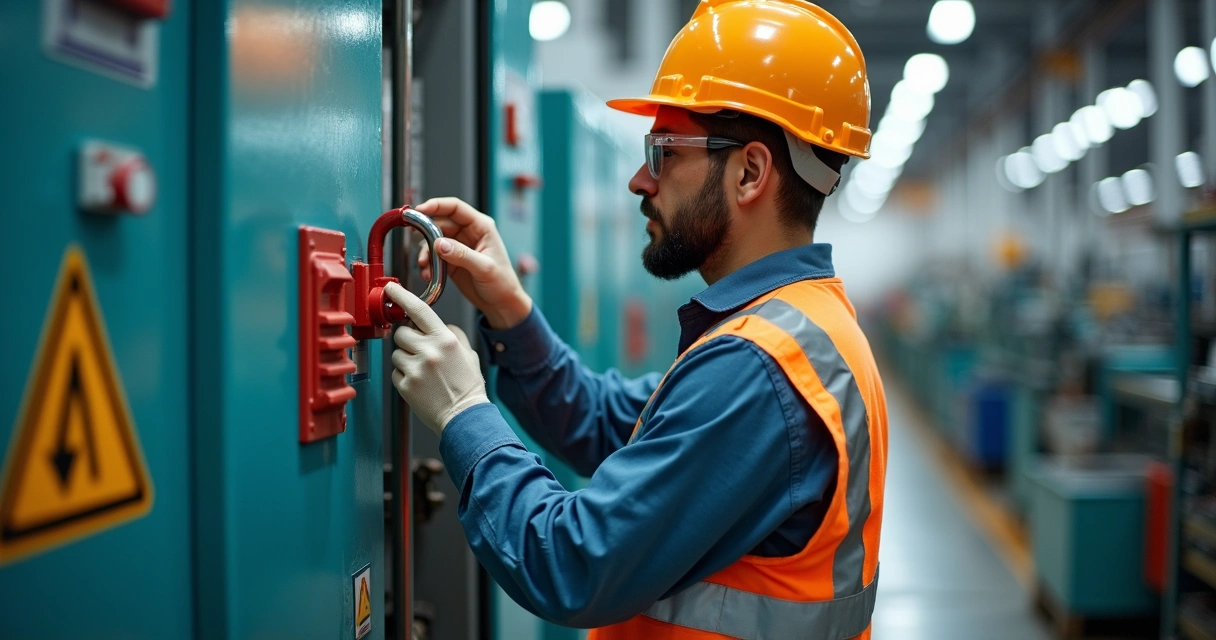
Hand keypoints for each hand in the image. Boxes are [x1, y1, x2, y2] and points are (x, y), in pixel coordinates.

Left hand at [384, 282, 489, 435]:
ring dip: (406, 359)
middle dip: (407, 340)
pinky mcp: (405, 385)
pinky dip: (404, 376)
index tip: (390, 289)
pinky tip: (420, 383)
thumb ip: (451, 334)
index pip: (419, 310)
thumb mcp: (467, 352)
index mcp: (444, 340)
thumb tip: (437, 325)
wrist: (464, 416)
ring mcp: (415, 369)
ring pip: (396, 353)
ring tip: (423, 371)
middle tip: (420, 351)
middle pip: (401, 333)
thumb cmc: (467, 385)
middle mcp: (428, 351)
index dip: (401, 296)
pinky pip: (395, 372)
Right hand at [414, 197, 532, 328]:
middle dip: (425, 232)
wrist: (501, 304)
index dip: (436, 206)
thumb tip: (439, 244)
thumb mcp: (484, 268)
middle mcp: (468, 233)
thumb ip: (461, 255)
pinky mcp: (451, 260)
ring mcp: (458, 246)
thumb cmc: (502, 283)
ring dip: (425, 252)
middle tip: (415, 240)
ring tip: (424, 265)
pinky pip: (433, 256)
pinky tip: (428, 274)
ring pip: (433, 240)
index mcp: (481, 227)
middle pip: (439, 223)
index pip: (455, 208)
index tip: (420, 210)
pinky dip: (428, 264)